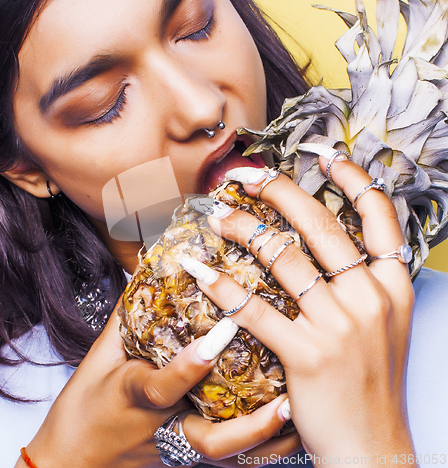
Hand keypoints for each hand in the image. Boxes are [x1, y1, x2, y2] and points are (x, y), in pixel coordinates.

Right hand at [17, 298, 300, 467]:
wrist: (72, 461)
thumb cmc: (83, 407)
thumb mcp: (99, 358)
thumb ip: (129, 318)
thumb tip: (158, 275)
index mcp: (135, 398)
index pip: (165, 384)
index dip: (193, 361)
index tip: (225, 329)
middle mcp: (162, 429)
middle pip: (210, 442)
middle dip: (250, 428)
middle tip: (285, 402)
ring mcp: (177, 451)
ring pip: (227, 459)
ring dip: (265, 440)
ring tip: (297, 415)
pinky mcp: (185, 461)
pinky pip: (229, 461)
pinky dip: (259, 448)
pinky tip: (287, 431)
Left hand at [182, 158, 415, 464]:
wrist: (372, 443)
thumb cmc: (372, 380)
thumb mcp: (384, 323)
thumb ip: (365, 281)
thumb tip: (330, 244)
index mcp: (392, 285)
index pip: (379, 215)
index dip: (352, 179)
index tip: (324, 157)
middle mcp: (369, 296)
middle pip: (320, 225)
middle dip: (280, 192)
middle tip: (249, 176)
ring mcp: (339, 325)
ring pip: (283, 259)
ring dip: (243, 230)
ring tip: (217, 217)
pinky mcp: (307, 354)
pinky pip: (255, 309)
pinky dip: (223, 286)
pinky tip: (199, 270)